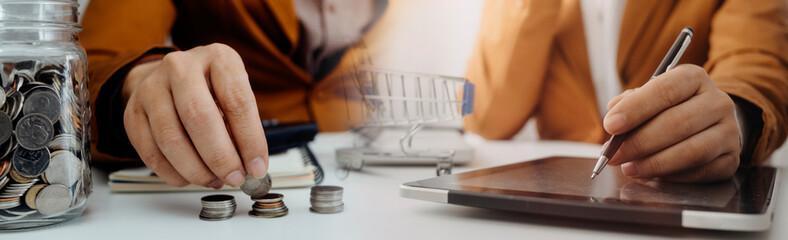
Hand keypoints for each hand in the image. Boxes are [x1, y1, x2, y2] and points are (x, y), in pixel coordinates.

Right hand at [122, 43, 267, 187]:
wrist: (171, 78)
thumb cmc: (212, 89)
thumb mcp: (235, 95)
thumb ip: (242, 127)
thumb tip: (250, 166)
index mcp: (218, 58)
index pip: (236, 101)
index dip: (249, 140)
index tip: (257, 166)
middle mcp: (181, 66)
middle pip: (199, 117)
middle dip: (220, 157)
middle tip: (234, 178)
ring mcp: (151, 87)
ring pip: (171, 139)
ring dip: (196, 169)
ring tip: (214, 180)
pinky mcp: (132, 111)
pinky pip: (150, 152)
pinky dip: (173, 173)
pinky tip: (189, 177)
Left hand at [604, 64, 739, 182]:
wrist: (708, 124)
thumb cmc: (669, 109)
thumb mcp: (649, 97)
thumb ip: (629, 103)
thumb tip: (613, 113)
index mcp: (694, 78)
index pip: (665, 90)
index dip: (636, 108)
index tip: (611, 125)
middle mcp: (717, 101)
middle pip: (678, 123)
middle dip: (640, 142)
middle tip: (614, 155)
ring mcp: (729, 131)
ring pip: (692, 151)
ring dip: (655, 163)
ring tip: (629, 168)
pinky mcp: (731, 159)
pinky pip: (701, 171)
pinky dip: (672, 176)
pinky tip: (652, 175)